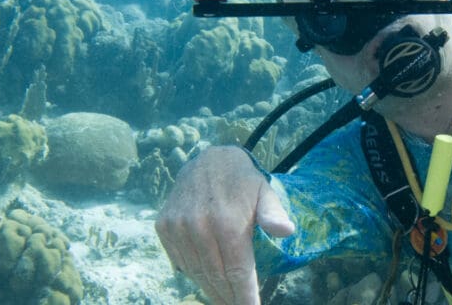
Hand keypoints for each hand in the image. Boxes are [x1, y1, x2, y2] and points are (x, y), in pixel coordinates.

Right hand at [155, 146, 294, 304]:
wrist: (207, 160)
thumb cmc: (242, 182)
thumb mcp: (264, 192)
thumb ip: (273, 213)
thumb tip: (288, 231)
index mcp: (227, 221)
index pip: (237, 272)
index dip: (245, 296)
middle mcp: (199, 225)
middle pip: (216, 277)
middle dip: (229, 297)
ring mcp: (178, 226)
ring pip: (196, 272)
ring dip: (211, 289)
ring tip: (224, 298)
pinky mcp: (164, 226)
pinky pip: (180, 261)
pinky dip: (193, 274)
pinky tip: (206, 278)